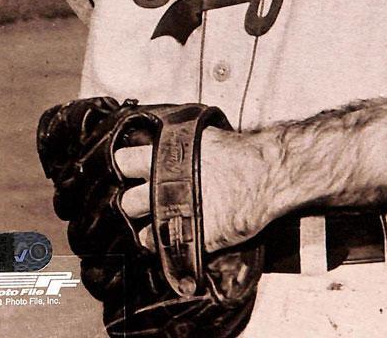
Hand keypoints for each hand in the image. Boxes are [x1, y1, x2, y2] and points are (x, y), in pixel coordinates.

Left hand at [116, 127, 276, 253]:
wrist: (263, 175)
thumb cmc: (238, 152)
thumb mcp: (203, 137)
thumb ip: (179, 144)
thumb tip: (168, 144)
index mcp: (166, 158)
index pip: (124, 162)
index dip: (123, 167)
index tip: (126, 172)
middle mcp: (164, 188)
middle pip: (128, 202)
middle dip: (131, 203)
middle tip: (140, 202)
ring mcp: (176, 216)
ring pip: (141, 231)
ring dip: (146, 228)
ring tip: (154, 225)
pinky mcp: (191, 238)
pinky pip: (165, 249)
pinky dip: (166, 246)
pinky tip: (173, 240)